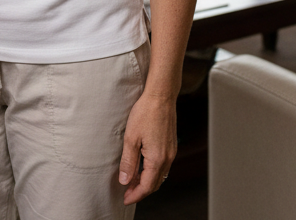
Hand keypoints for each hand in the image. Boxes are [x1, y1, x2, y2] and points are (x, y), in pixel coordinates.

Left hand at [118, 91, 176, 205]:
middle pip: (155, 184)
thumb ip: (128, 162)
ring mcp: (171, 152)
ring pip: (160, 176)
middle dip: (141, 191)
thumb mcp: (131, 138)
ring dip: (146, 181)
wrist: (161, 96)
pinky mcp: (171, 146)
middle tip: (127, 193)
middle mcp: (167, 158)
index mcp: (157, 159)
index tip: (125, 199)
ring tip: (132, 181)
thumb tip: (125, 180)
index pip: (147, 186)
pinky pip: (162, 166)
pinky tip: (142, 167)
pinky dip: (152, 171)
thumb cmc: (146, 112)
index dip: (136, 195)